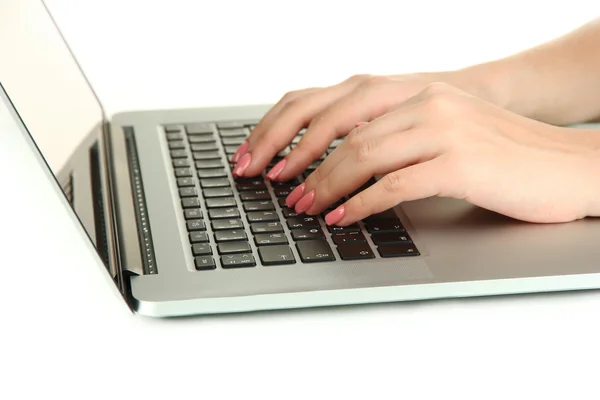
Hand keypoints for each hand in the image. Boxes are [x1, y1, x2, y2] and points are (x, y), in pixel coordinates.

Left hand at [284, 82, 599, 223]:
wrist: (566, 163)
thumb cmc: (499, 153)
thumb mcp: (438, 131)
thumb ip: (391, 136)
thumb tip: (333, 162)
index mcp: (413, 90)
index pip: (331, 100)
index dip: (287, 127)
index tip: (260, 154)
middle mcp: (424, 100)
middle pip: (338, 125)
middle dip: (295, 156)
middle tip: (270, 183)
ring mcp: (444, 128)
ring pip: (362, 153)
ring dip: (324, 184)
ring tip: (302, 207)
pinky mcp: (461, 162)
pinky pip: (395, 184)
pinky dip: (361, 203)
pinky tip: (342, 217)